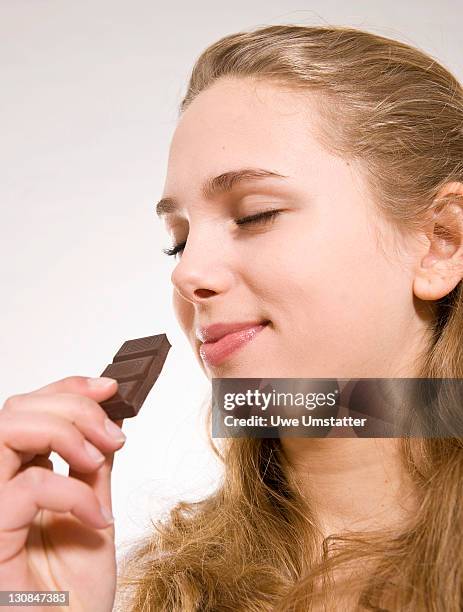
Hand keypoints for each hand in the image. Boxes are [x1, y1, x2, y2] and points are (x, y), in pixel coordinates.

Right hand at [0, 376, 124, 611]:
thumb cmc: (75, 598)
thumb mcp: (96, 516)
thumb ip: (93, 471)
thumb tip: (109, 423)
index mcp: (20, 478)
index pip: (29, 411)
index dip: (67, 389)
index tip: (109, 388)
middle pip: (15, 410)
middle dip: (72, 406)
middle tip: (112, 434)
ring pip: (6, 431)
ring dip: (64, 431)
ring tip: (98, 459)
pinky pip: (24, 488)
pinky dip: (71, 491)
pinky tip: (98, 517)